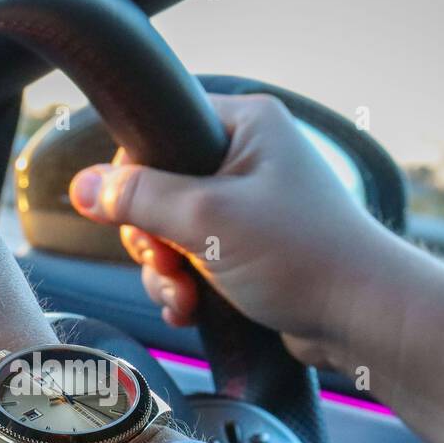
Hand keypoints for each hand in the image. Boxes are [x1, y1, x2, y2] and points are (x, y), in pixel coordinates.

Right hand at [68, 93, 389, 370]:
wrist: (361, 317)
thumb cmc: (302, 255)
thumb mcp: (206, 218)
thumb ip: (137, 199)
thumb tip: (82, 186)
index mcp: (246, 125)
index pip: (158, 133)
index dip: (133, 180)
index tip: (132, 218)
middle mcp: (248, 160)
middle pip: (157, 191)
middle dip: (151, 241)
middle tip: (167, 263)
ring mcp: (249, 210)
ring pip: (171, 235)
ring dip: (165, 274)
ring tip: (184, 297)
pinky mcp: (250, 253)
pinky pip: (194, 264)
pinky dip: (185, 289)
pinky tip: (191, 310)